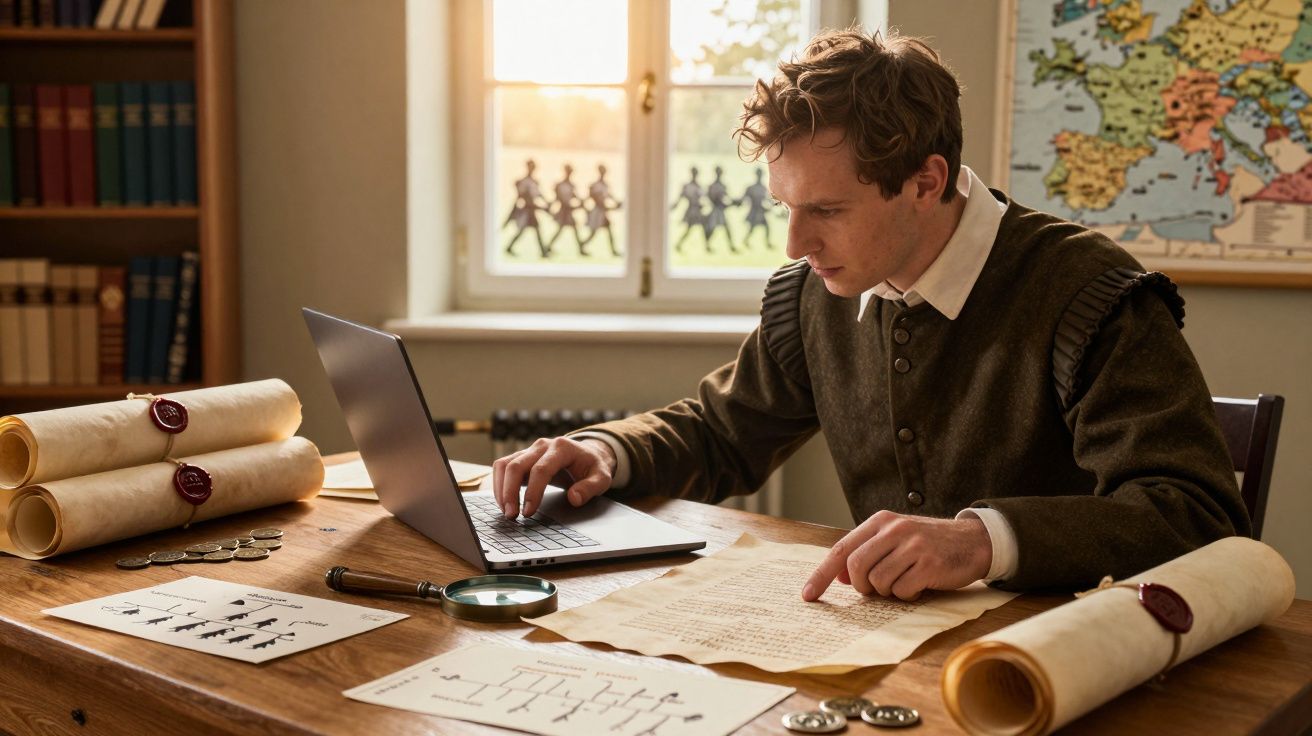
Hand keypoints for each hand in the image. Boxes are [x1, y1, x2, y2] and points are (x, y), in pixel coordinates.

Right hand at [491, 437, 616, 518]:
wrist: (588, 454)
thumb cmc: (593, 466)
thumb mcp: (602, 478)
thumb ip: (590, 488)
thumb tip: (574, 498)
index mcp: (562, 448)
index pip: (541, 469)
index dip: (533, 492)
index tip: (529, 512)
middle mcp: (542, 445)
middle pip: (516, 466)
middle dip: (510, 492)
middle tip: (511, 515)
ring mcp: (530, 450)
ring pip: (505, 465)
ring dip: (501, 489)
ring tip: (506, 511)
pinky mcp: (522, 457)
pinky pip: (503, 467)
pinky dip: (499, 484)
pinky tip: (504, 502)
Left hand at [802, 511, 991, 601]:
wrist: (973, 541)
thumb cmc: (928, 544)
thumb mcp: (895, 539)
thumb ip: (867, 552)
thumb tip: (839, 578)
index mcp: (880, 521)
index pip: (841, 550)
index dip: (821, 575)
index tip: (807, 595)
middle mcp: (894, 529)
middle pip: (855, 568)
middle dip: (862, 586)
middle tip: (877, 588)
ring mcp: (912, 545)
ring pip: (878, 582)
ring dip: (888, 591)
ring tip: (905, 581)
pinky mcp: (929, 564)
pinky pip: (902, 591)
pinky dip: (908, 595)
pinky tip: (920, 584)